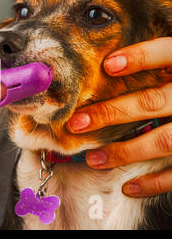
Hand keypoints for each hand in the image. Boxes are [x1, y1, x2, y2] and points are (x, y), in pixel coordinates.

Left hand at [66, 37, 171, 197]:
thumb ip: (156, 66)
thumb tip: (104, 67)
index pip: (169, 52)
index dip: (141, 57)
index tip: (108, 65)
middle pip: (153, 101)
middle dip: (110, 113)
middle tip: (76, 123)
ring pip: (164, 139)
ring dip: (125, 151)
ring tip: (93, 158)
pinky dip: (155, 182)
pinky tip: (129, 187)